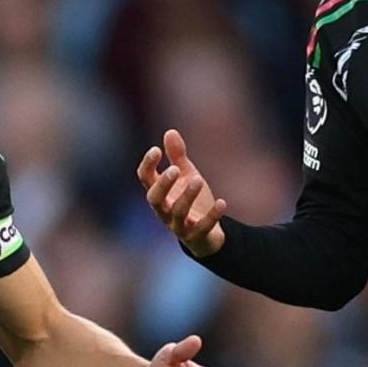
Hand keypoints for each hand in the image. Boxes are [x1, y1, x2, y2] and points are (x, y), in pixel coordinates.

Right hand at [138, 129, 227, 256]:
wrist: (206, 234)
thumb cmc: (191, 200)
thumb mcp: (186, 176)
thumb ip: (177, 157)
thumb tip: (170, 131)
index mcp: (160, 193)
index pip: (145, 179)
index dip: (147, 165)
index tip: (156, 150)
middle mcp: (165, 210)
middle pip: (155, 199)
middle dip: (163, 184)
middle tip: (174, 169)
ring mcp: (179, 225)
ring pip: (178, 212)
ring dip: (187, 196)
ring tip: (198, 179)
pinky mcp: (197, 235)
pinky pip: (202, 227)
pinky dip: (212, 215)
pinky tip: (222, 202)